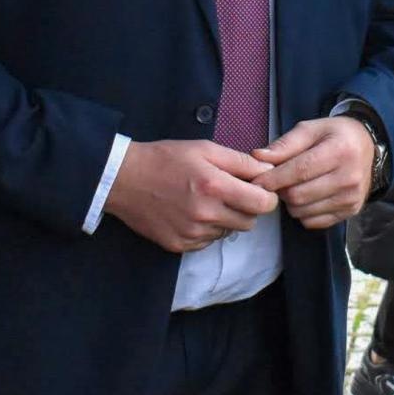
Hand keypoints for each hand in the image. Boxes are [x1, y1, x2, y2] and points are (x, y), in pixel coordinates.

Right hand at [106, 140, 276, 252]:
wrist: (124, 179)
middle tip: (229, 193)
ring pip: (229, 232)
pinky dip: (207, 229)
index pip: (263, 205)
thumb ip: (241, 162)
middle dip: (246, 207)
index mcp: (215, 187)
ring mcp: (192, 233)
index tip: (257, 189)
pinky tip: (191, 212)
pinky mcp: (179, 245)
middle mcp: (206, 214)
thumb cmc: (166, 159)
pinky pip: (208, 241)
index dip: (265, 196)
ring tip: (205, 200)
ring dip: (225, 219)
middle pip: (250, 222)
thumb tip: (269, 171)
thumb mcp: (206, 149)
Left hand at [255, 117, 374, 229]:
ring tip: (294, 187)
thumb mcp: (311, 129)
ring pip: (303, 212)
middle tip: (278, 181)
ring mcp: (351, 197)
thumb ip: (285, 144)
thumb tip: (258, 157)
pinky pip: (313, 222)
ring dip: (291, 203)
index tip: (256, 181)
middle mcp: (350, 177)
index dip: (273, 179)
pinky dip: (303, 213)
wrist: (367, 146)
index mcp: (340, 151)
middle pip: (298, 195)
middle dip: (281, 190)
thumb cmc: (336, 135)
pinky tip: (308, 197)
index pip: (300, 171)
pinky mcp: (351, 211)